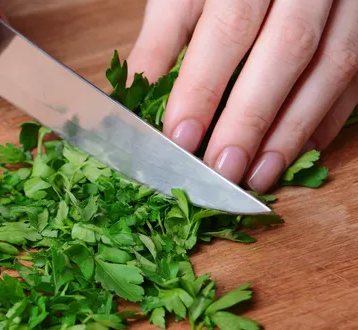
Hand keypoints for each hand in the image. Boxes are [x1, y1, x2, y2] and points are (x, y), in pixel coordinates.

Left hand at [128, 0, 357, 191]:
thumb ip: (160, 40)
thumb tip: (132, 97)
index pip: (228, 27)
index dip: (203, 86)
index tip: (180, 137)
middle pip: (286, 50)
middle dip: (250, 118)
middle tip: (222, 169)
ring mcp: (347, 1)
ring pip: (332, 66)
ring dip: (293, 129)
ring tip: (258, 175)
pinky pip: (357, 74)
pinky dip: (327, 118)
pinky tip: (297, 150)